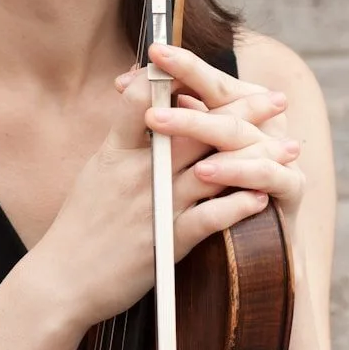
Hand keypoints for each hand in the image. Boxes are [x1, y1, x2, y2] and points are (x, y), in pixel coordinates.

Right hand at [32, 55, 289, 331]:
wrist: (61, 280)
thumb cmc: (80, 225)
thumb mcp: (96, 170)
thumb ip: (123, 139)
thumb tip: (146, 108)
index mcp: (115, 151)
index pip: (147, 98)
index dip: (179, 77)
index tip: (212, 69)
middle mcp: (137, 172)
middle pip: (193, 128)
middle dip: (239, 110)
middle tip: (274, 99)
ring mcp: (154, 205)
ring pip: (212, 169)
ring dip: (256, 157)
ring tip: (287, 148)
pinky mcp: (166, 241)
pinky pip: (210, 218)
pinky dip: (238, 205)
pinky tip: (262, 196)